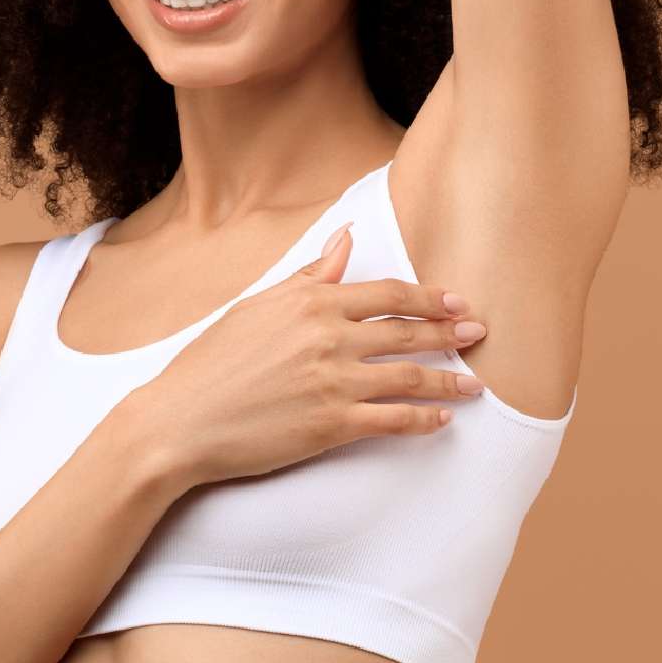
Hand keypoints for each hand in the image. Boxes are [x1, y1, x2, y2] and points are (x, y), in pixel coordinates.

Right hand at [132, 224, 486, 495]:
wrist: (180, 420)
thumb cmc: (214, 361)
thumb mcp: (259, 304)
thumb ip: (311, 274)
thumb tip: (347, 237)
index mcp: (312, 301)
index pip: (388, 294)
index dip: (429, 297)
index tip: (455, 300)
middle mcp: (328, 337)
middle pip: (408, 332)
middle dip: (451, 332)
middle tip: (481, 332)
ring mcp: (332, 382)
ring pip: (409, 377)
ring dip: (449, 380)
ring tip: (476, 384)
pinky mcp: (330, 425)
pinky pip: (392, 420)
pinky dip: (423, 420)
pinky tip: (442, 420)